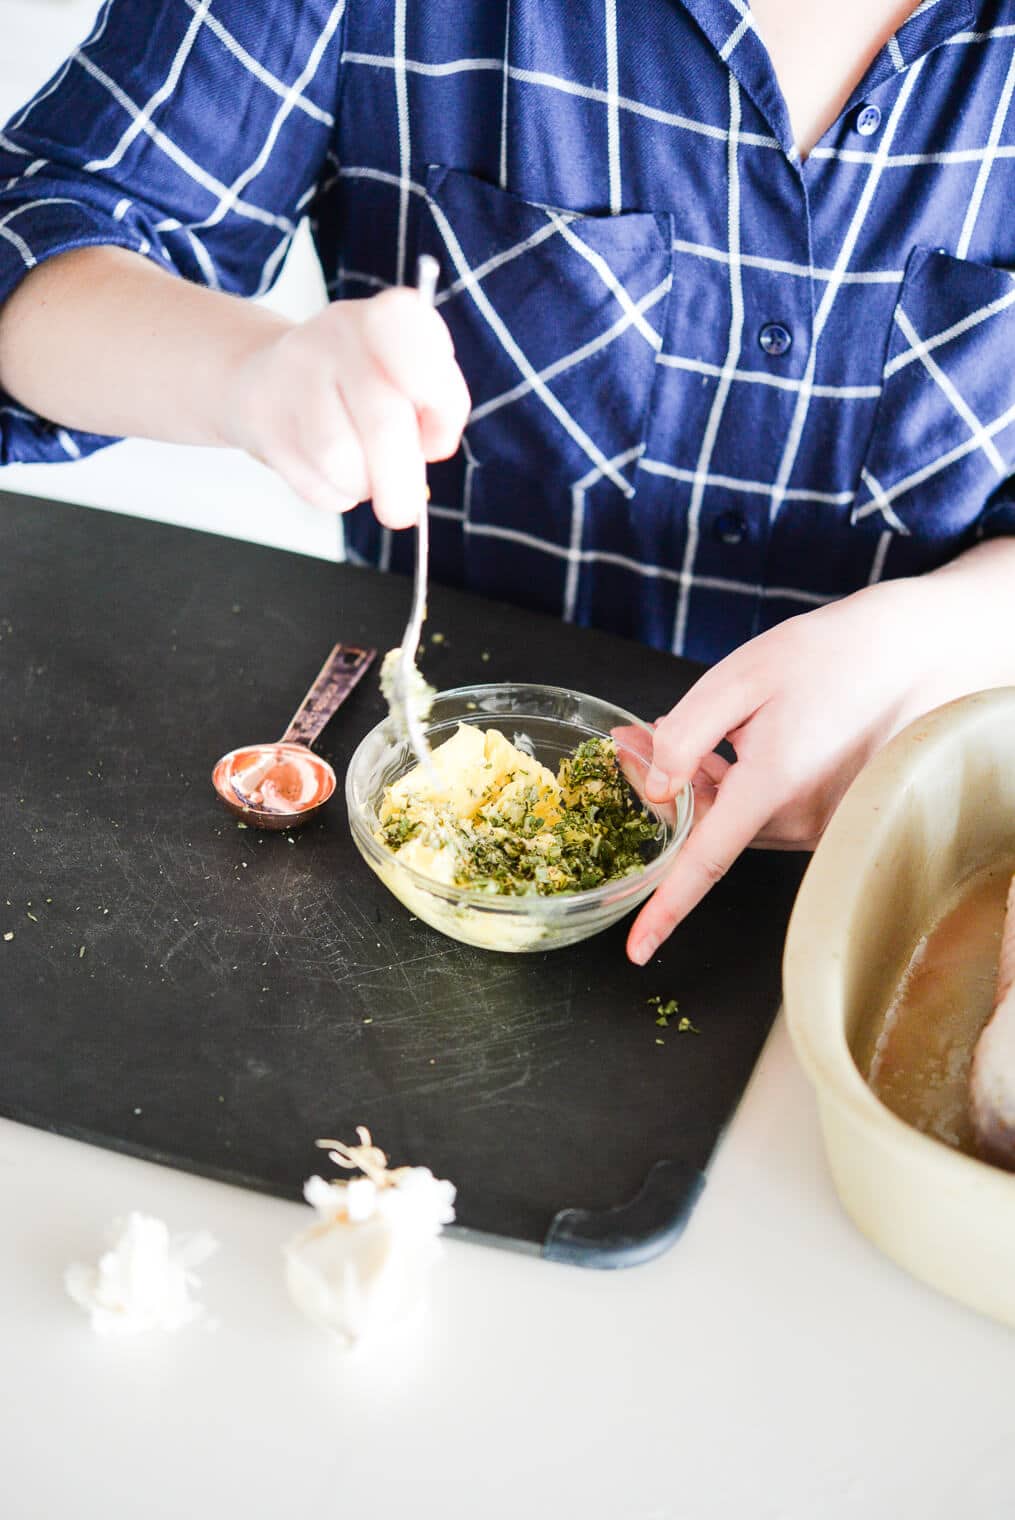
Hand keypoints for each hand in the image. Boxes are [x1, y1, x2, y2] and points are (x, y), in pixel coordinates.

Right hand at [220, 289, 470, 528]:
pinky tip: (328, 472)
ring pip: (340, 457)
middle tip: (403, 510)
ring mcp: (295, 371)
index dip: (441, 410)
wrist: (262, 375)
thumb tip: (433, 448)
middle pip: (382, 421)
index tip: (436, 444)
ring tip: (361, 476)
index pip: (424, 355)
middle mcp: (338, 333)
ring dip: (360, 485)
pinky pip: (311, 478)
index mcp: (386, 317)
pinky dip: (331, 492)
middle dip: (400, 481)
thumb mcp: (407, 378)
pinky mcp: (263, 416)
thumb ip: (438, 406)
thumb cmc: (355, 385)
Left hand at [626, 572, 973, 964]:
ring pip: (731, 820)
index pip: (705, 863)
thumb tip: (654, 789)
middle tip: (630, 741)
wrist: (905, 652)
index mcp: (773, 785)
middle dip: (661, 793)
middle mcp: (799, 818)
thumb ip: (686, 736)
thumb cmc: (826, 658)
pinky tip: (721, 744)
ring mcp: (817, 823)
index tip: (637, 949)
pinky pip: (760, 814)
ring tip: (673, 729)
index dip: (666, 907)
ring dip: (695, 785)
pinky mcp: (825, 816)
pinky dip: (729, 786)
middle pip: (706, 829)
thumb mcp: (739, 679)